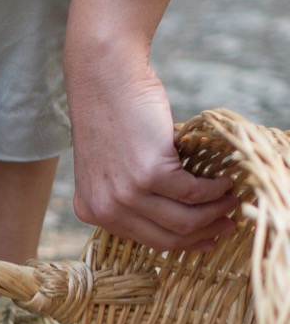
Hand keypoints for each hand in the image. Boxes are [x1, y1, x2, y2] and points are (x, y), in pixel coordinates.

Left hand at [65, 0, 237, 251]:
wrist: (104, 81)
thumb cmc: (112, 120)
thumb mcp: (109, 168)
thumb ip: (128, 196)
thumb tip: (175, 217)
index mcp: (92, 212)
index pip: (145, 241)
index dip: (182, 242)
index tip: (207, 237)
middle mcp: (105, 209)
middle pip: (167, 238)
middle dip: (204, 232)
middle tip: (229, 222)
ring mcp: (126, 194)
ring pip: (184, 220)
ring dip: (216, 211)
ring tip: (231, 198)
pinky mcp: (149, 173)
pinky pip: (193, 193)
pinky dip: (215, 189)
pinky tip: (224, 178)